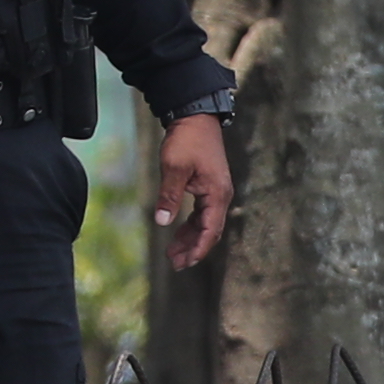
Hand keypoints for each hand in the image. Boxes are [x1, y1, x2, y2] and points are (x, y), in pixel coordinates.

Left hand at [156, 110, 233, 271]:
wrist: (196, 118)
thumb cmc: (187, 141)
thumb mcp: (174, 169)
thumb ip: (169, 197)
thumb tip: (162, 222)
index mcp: (217, 194)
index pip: (210, 230)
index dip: (198, 248)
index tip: (186, 263)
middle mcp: (221, 196)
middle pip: (210, 230)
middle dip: (193, 248)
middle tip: (176, 264)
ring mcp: (216, 192)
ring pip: (205, 223)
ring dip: (190, 238)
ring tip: (173, 253)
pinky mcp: (209, 187)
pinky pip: (202, 213)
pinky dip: (190, 225)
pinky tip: (177, 231)